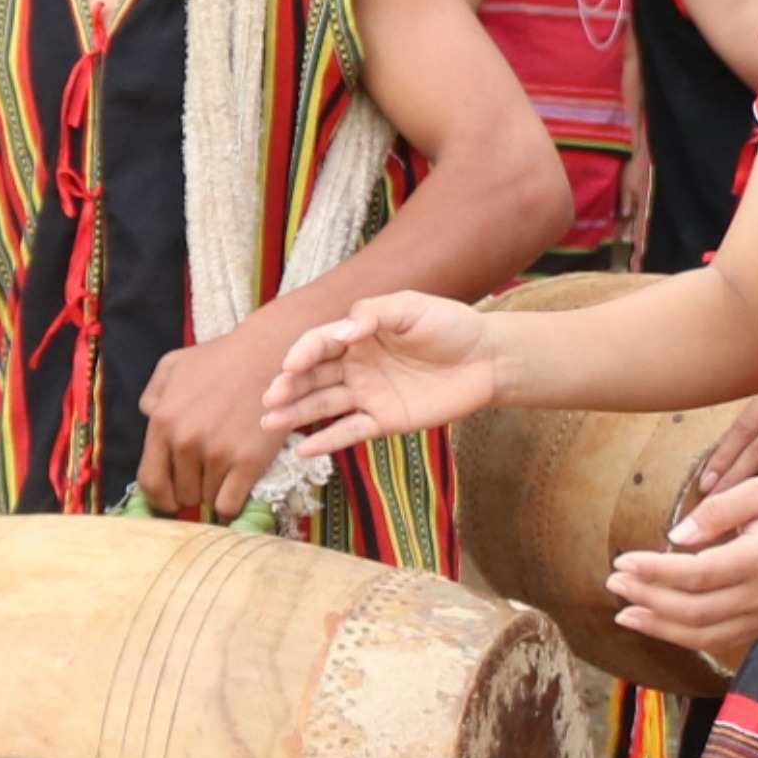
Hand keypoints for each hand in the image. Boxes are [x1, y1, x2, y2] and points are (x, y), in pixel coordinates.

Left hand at [138, 327, 294, 518]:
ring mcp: (218, 454)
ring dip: (215, 492)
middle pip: (182, 493)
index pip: (150, 481)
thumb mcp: (174, 365)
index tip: (171, 502)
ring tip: (228, 472)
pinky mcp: (249, 462)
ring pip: (208, 500)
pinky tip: (239, 488)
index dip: (159, 499)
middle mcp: (186, 442)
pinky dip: (232, 503)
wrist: (270, 353)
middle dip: (192, 491)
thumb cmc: (223, 357)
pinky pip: (230, 504)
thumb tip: (149, 417)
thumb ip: (153, 393)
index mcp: (163, 422)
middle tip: (207, 479)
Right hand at [260, 293, 498, 456]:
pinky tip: (303, 450)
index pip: (320, 342)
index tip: (291, 364)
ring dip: (296, 413)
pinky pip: (350, 432)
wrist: (487, 359)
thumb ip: (374, 315)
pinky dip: (327, 442)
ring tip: (269, 422)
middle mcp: (356, 364)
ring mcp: (368, 394)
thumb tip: (343, 333)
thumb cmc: (451, 326)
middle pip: (313, 376)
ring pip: (323, 405)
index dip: (303, 352)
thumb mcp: (413, 307)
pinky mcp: (384, 421)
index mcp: (358, 333)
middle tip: (271, 398)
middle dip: (289, 386)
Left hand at [606, 475, 757, 657]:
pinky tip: (655, 623)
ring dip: (657, 626)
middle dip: (647, 599)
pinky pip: (716, 640)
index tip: (623, 560)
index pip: (698, 573)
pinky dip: (681, 636)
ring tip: (623, 613)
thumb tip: (676, 537)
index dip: (655, 572)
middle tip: (614, 582)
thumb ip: (719, 509)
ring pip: (702, 635)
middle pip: (694, 610)